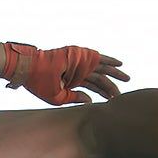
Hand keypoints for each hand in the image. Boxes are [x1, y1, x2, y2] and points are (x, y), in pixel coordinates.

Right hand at [2, 42, 130, 105]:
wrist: (31, 70)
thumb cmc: (40, 84)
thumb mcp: (59, 98)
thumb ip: (75, 99)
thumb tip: (91, 101)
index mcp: (73, 81)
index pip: (92, 87)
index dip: (103, 94)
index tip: (113, 101)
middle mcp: (79, 71)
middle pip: (100, 79)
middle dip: (111, 86)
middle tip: (123, 94)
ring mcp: (81, 63)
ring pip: (102, 69)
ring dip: (115, 73)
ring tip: (127, 78)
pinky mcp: (81, 56)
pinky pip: (99, 58)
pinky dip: (109, 60)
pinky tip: (120, 64)